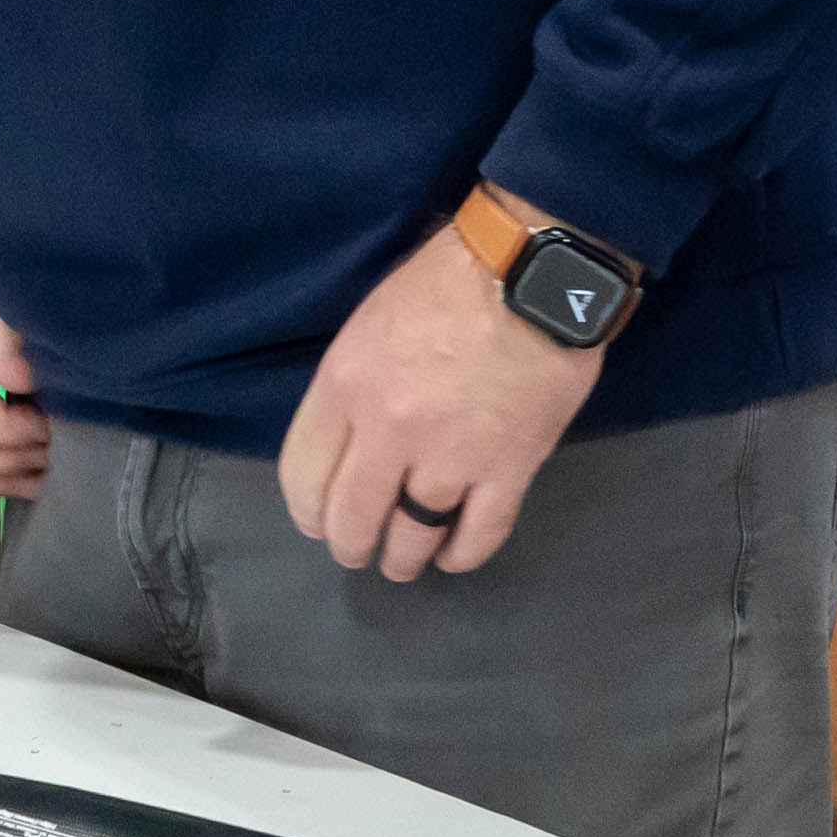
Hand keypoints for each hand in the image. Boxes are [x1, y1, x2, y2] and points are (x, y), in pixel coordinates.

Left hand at [278, 222, 606, 582]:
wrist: (532, 272)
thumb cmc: (446, 280)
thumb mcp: (369, 322)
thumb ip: (353, 386)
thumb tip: (351, 437)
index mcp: (346, 385)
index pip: (303, 472)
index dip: (307, 509)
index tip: (316, 521)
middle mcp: (389, 430)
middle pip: (354, 515)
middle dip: (350, 544)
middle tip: (356, 552)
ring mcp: (450, 455)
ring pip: (413, 534)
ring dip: (403, 558)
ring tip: (403, 564)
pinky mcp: (509, 468)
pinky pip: (480, 533)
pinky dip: (463, 555)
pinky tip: (453, 558)